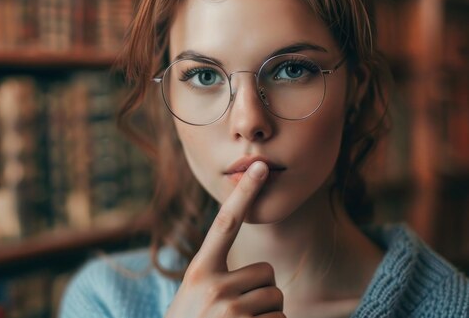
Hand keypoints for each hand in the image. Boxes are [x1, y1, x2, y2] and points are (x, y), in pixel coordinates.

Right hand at [165, 161, 284, 317]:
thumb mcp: (193, 296)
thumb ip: (216, 276)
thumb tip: (260, 269)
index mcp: (199, 271)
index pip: (224, 224)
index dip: (243, 194)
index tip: (258, 167)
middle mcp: (214, 285)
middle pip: (266, 273)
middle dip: (261, 293)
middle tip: (237, 314)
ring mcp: (231, 310)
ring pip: (277, 300)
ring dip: (267, 316)